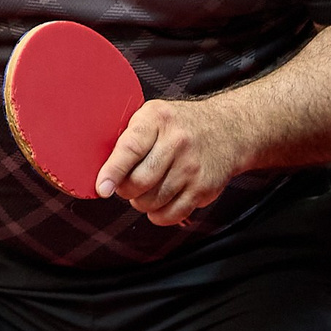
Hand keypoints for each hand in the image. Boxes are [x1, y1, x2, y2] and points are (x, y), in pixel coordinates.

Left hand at [97, 99, 247, 225]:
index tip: (102, 188)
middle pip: (140, 181)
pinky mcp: (204, 188)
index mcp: (157, 119)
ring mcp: (193, 167)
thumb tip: (102, 172)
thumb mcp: (153, 116)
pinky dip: (159, 215)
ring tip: (145, 190)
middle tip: (126, 185)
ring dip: (141, 202)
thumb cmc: (180, 125)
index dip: (113, 172)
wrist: (228, 130)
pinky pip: (172, 214)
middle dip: (125, 190)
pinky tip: (159, 203)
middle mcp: (177, 142)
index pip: (130, 149)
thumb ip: (129, 138)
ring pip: (153, 201)